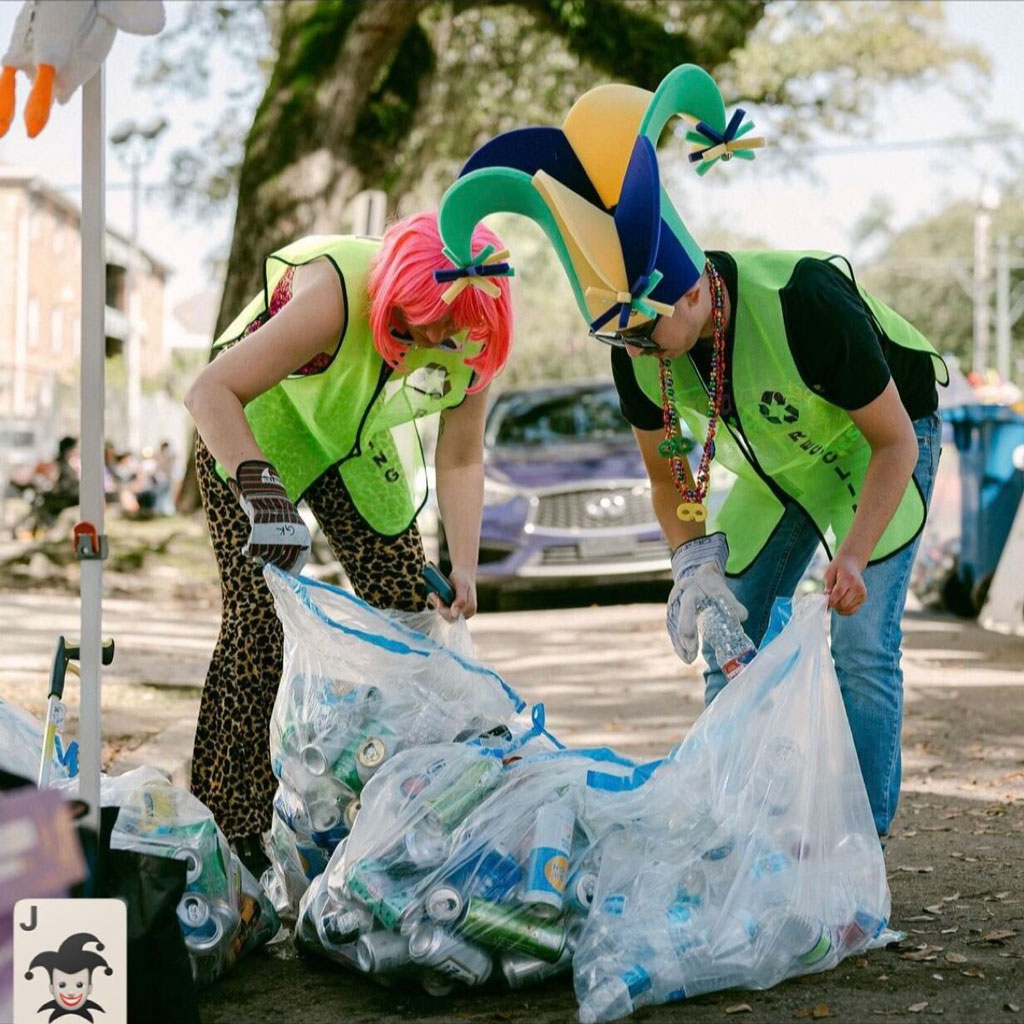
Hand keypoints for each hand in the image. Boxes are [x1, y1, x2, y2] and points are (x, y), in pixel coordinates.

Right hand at [229, 460, 310, 573]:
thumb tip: (286, 569)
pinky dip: (249, 551)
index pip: (298, 560)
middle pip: (282, 561)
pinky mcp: (261, 530)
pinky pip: (254, 549)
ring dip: (260, 558)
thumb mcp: (290, 528)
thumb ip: (290, 546)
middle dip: (273, 565)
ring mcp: (277, 533)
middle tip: (264, 564)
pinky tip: (246, 549)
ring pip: (268, 556)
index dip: (289, 569)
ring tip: (255, 555)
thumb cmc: (277, 513)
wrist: (266, 492)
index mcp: (302, 535)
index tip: (281, 574)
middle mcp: (292, 535)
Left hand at [429, 565, 477, 620]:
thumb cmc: (463, 577)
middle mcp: (466, 613)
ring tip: (434, 594)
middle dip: (439, 606)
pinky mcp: (455, 609)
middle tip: (432, 594)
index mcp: (470, 609)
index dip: (443, 609)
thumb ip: (460, 600)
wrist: (463, 573)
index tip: (435, 597)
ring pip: (445, 614)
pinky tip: (437, 595)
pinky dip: (439, 604)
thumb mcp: (462, 586)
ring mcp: (460, 612)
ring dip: (438, 605)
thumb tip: (455, 613)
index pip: (454, 616)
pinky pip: (444, 611)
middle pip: (448, 617)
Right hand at [666, 533, 746, 662]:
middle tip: (692, 656)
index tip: (693, 640)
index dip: (688, 623)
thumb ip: (732, 602)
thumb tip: (742, 617)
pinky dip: (677, 643)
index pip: (687, 605)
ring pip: (672, 627)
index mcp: (690, 589)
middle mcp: (677, 598)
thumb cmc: (710, 583)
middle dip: (683, 639)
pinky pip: (672, 630)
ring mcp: (672, 606)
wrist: (695, 574)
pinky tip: (684, 655)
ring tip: (688, 660)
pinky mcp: (672, 614)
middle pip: (676, 620)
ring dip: (679, 645)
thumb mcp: (722, 589)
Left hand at [824, 551, 866, 615]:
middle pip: (843, 603)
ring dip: (838, 607)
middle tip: (829, 599)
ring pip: (847, 609)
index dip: (830, 600)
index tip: (825, 602)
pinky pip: (852, 611)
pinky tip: (841, 603)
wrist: (851, 565)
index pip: (839, 593)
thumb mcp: (829, 572)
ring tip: (836, 599)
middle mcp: (858, 587)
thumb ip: (828, 585)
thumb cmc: (838, 568)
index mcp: (848, 578)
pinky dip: (844, 610)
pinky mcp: (863, 599)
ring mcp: (862, 593)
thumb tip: (827, 598)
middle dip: (834, 604)